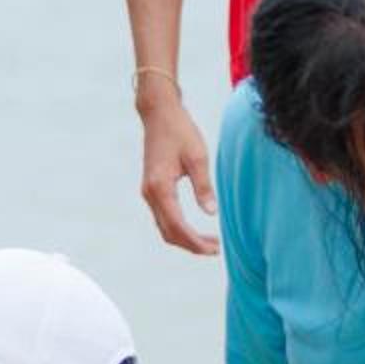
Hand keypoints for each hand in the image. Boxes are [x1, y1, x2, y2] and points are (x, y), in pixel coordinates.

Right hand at [137, 93, 220, 256]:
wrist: (159, 113)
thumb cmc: (179, 131)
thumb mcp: (198, 157)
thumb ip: (204, 187)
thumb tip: (211, 213)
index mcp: (160, 188)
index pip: (178, 227)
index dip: (196, 242)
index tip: (215, 250)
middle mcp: (150, 194)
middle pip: (168, 233)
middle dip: (191, 245)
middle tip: (216, 250)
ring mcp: (148, 192)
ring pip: (164, 227)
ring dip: (185, 238)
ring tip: (209, 242)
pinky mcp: (151, 189)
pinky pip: (163, 217)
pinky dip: (178, 228)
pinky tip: (195, 228)